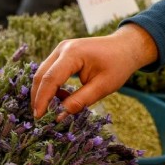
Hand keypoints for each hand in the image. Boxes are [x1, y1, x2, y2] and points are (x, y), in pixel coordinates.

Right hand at [32, 24, 157, 119]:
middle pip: (41, 75)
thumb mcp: (102, 87)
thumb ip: (79, 102)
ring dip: (43, 92)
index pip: (50, 79)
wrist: (126, 47)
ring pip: (42, 74)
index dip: (42, 99)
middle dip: (38, 97)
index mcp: (73, 53)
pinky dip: (50, 87)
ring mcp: (60, 49)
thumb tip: (58, 116)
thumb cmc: (118, 66)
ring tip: (51, 109)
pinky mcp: (60, 54)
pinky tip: (60, 97)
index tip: (39, 117)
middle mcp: (62, 48)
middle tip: (39, 117)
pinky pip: (48, 72)